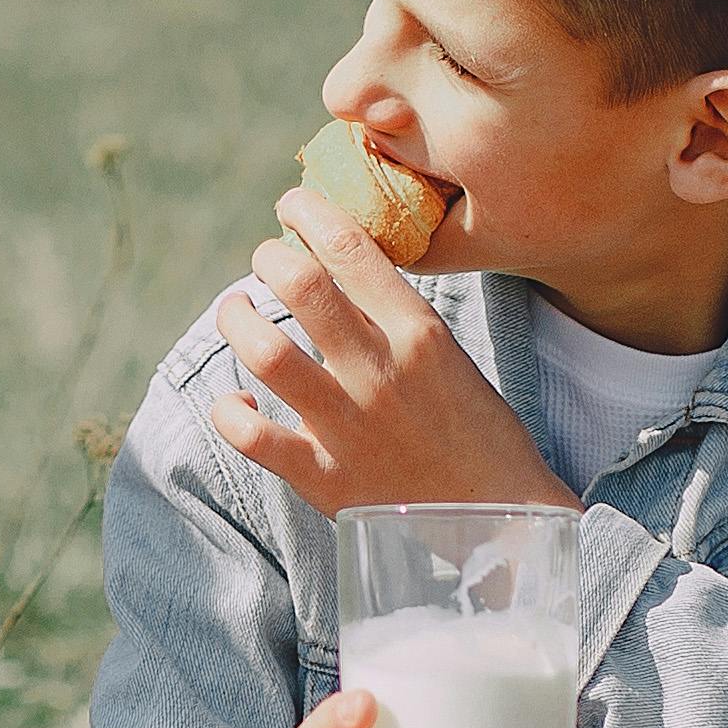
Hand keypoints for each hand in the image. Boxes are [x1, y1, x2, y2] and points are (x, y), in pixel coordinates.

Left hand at [206, 191, 571, 518]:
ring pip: (265, 351)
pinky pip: (251, 435)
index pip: (351, 248)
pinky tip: (239, 404)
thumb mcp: (449, 356)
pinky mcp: (322, 477)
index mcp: (420, 334)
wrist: (497, 521)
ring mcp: (347, 426)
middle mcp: (380, 372)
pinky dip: (230, 412)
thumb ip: (396, 316)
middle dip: (268, 256)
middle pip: (300, 284)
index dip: (309, 213)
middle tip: (265, 259)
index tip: (293, 206)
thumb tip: (337, 268)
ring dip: (236, 318)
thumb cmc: (476, 432)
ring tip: (236, 310)